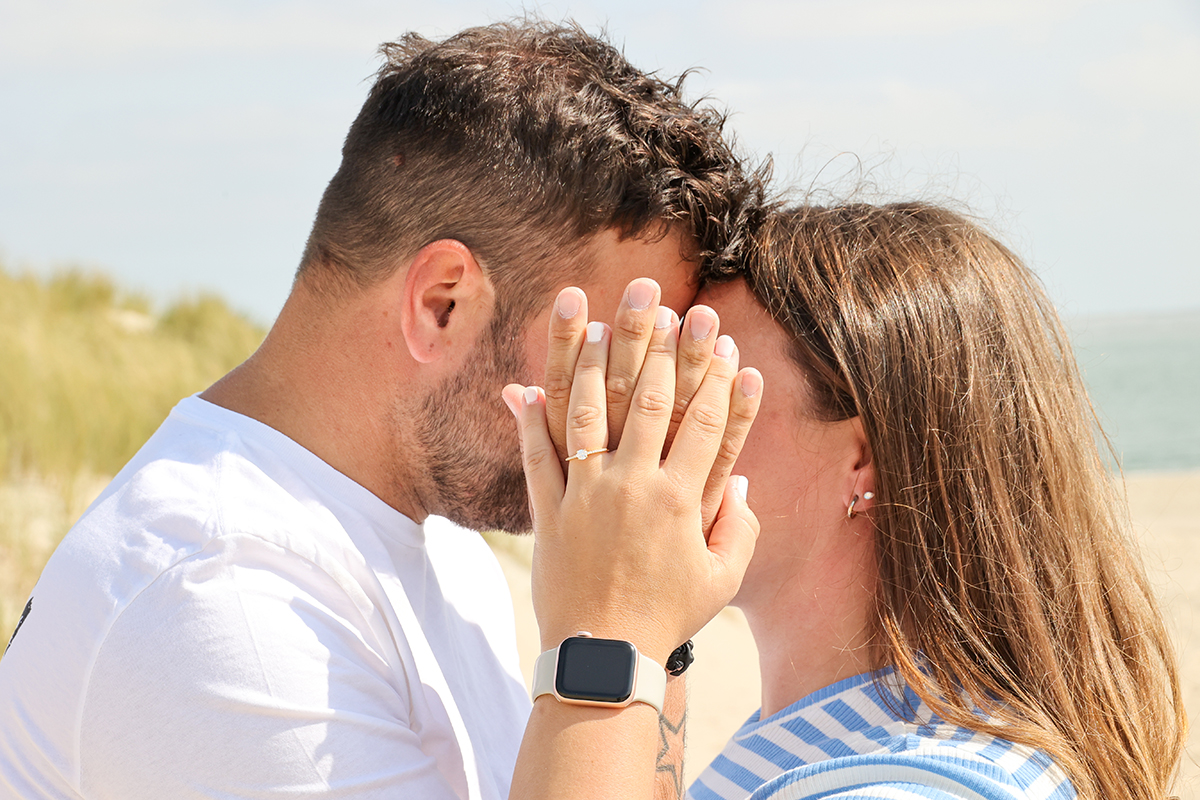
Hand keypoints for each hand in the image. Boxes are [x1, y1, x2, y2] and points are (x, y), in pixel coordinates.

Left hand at [503, 283, 761, 664]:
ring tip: (594, 321)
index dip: (713, 377)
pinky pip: (536, 458)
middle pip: (646, 400)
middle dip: (656, 344)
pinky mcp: (549, 511)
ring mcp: (586, 494)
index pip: (702, 423)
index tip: (720, 338)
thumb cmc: (668, 618)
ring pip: (587, 415)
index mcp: (680, 499)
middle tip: (661, 299)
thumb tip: (743, 483)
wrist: (605, 655)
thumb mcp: (721, 580)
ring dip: (590, 364)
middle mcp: (632, 485)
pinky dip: (528, 420)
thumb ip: (739, 528)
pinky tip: (524, 384)